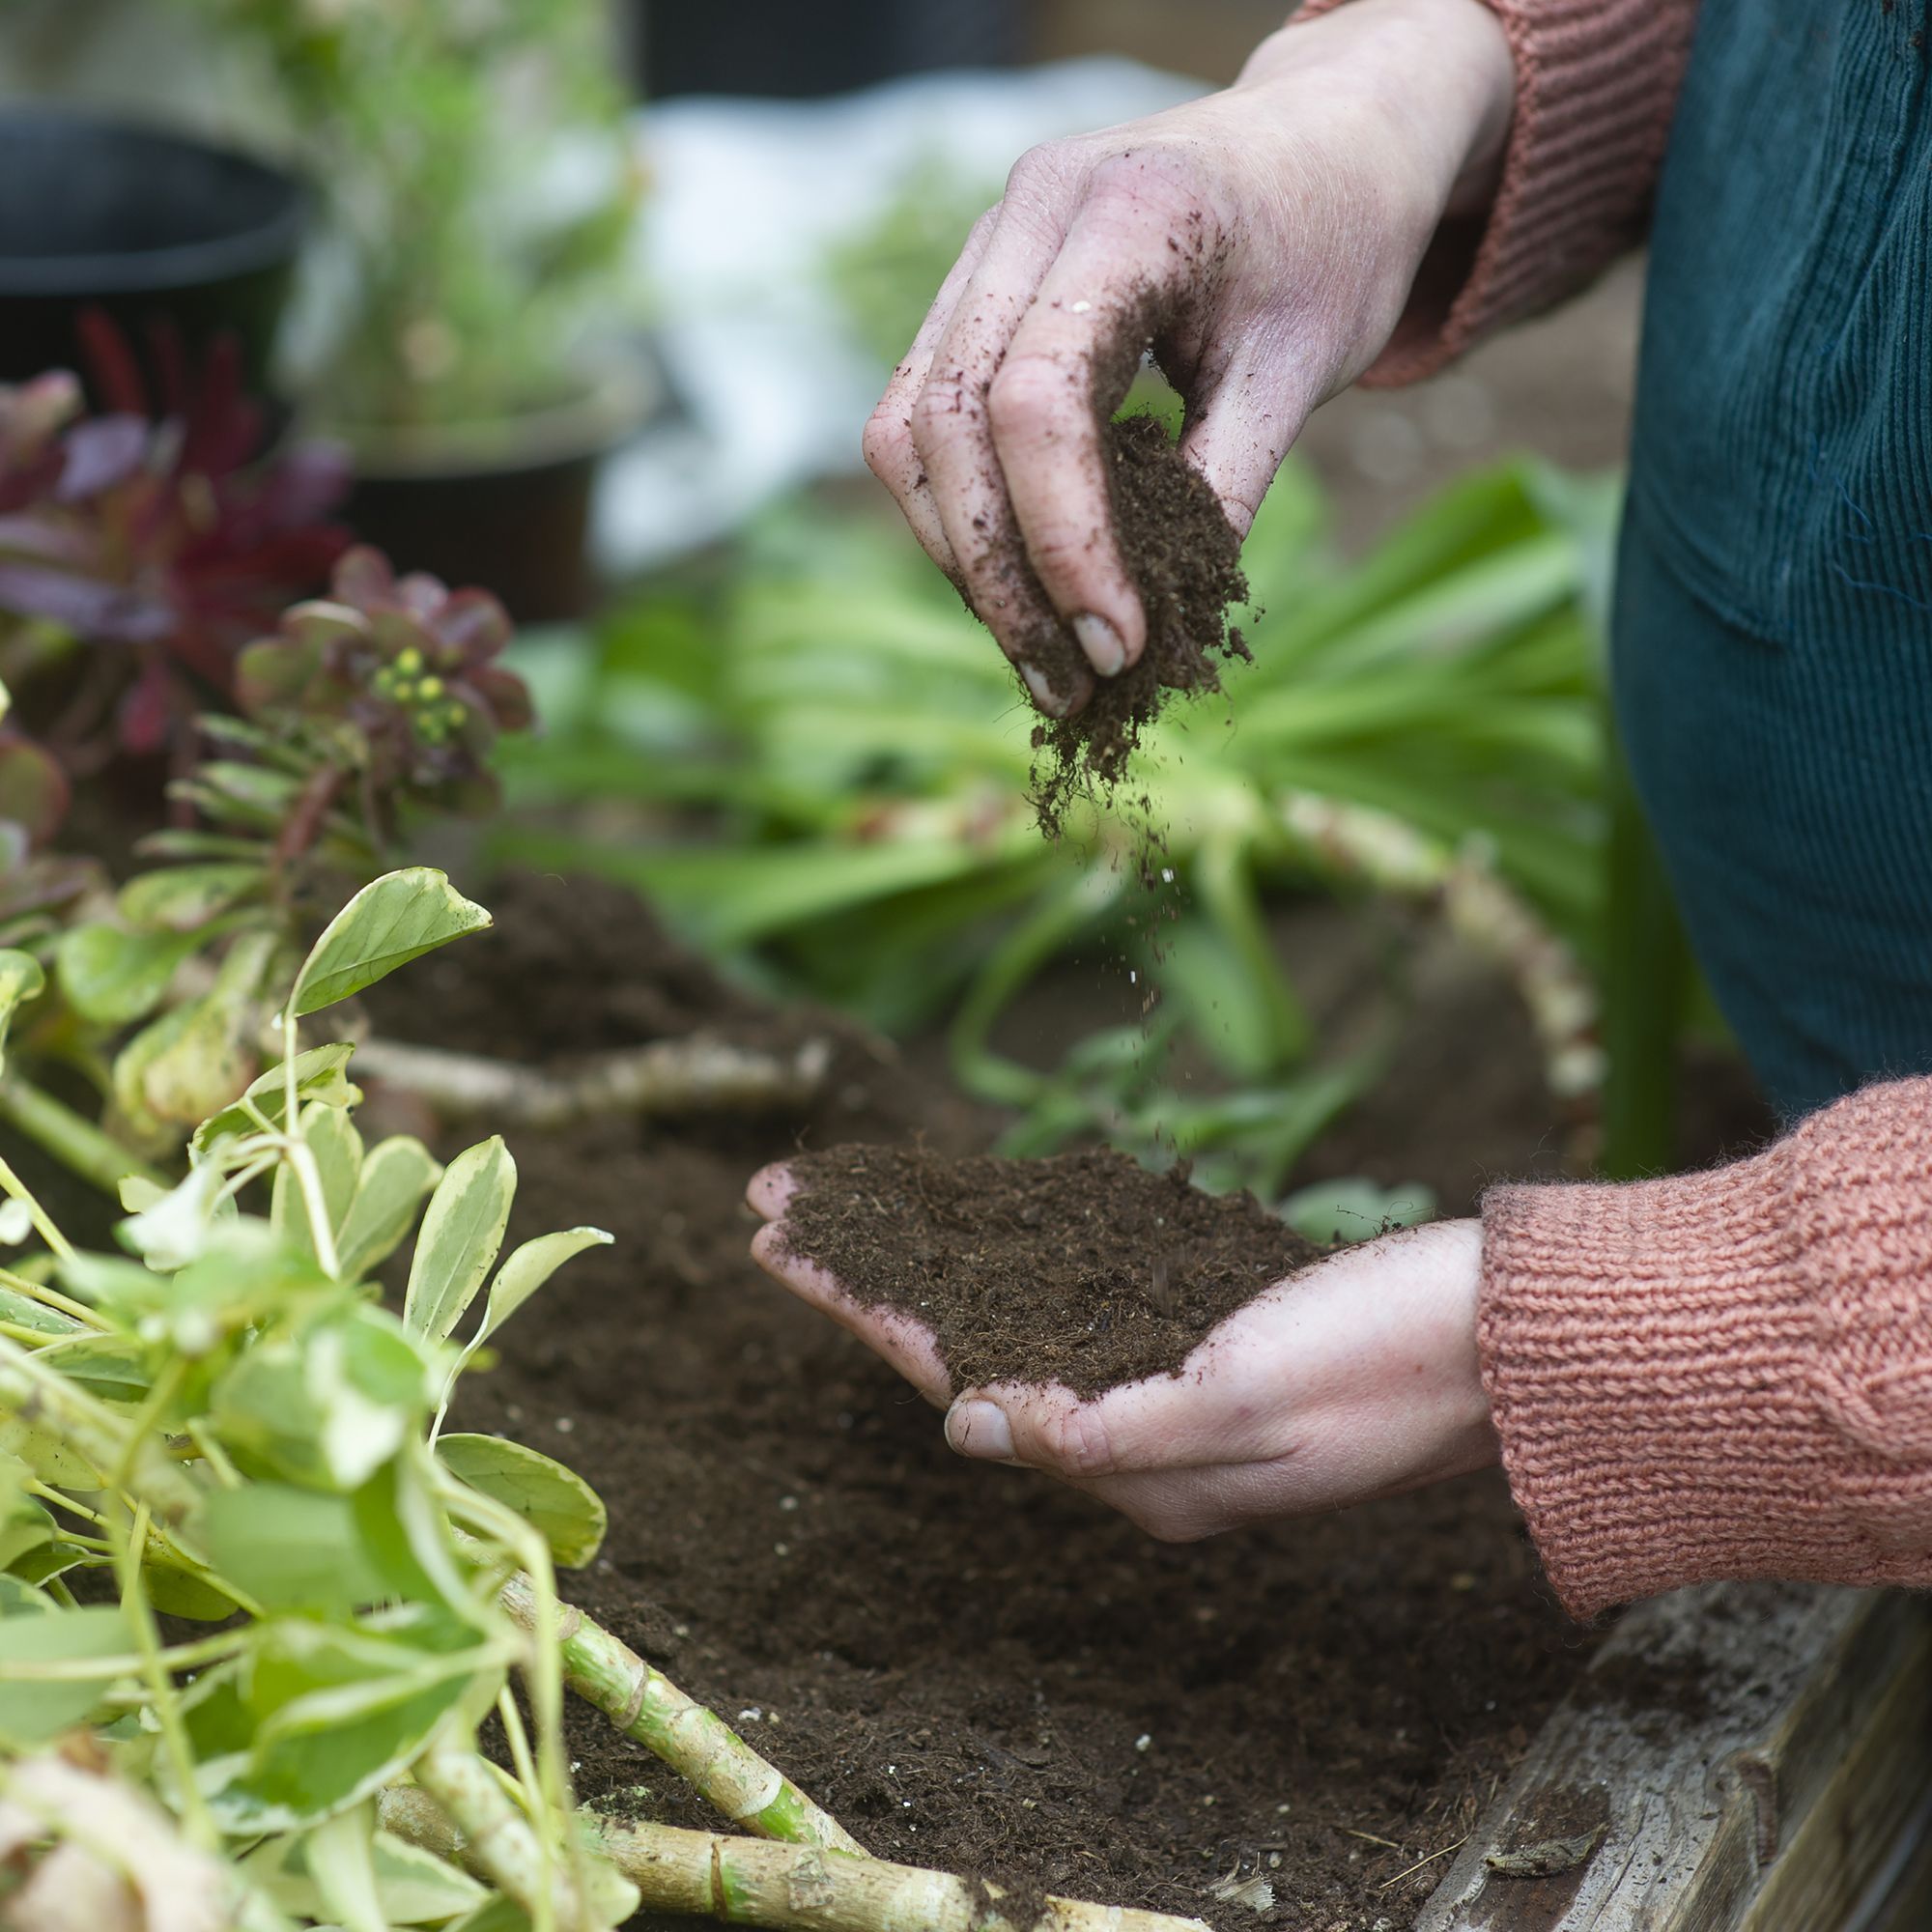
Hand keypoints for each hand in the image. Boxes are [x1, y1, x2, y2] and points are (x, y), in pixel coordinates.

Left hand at [747, 1163, 1498, 1539]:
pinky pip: (1081, 1297)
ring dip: (929, 1258)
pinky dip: (1015, 1255)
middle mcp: (1138, 1439)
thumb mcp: (1245, 1404)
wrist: (1515, 1340)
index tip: (776, 1235)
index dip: (859, 1302)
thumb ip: (1102, 1425)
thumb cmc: (1394, 1360)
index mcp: (1135, 1465)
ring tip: (856, 1202)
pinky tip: (988, 1228)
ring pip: (1014, 1315)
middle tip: (780, 1200)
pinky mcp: (1212, 1340)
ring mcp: (1174, 1390)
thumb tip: (964, 1427)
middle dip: (870, 1273)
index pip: (954, 1375)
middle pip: (965, 1344)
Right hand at [863, 0, 1514, 715]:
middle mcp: (1026, 212)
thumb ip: (1223, 489)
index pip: (1036, 400)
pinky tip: (1023, 588)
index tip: (1118, 648)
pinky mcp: (970, 291)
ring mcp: (982, 246)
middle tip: (1073, 689)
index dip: (1063, 541)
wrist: (1322, 143)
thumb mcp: (1304, 368)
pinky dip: (960, 517)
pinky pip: (920, 420)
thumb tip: (1155, 639)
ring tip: (1045, 662)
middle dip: (1002, 579)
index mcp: (1127, 211)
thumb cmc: (1332, 244)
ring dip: (965, 562)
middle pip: (948, 426)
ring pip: (908, 431)